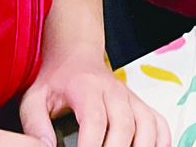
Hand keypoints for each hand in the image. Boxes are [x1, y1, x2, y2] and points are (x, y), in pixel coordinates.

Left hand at [20, 48, 169, 146]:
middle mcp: (114, 91)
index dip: (92, 145)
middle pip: (124, 125)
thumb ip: (35, 123)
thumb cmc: (56, 81)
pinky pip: (160, 123)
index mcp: (87, 88)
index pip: (95, 119)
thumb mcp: (34, 98)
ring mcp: (131, 97)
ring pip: (147, 124)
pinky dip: (161, 141)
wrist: (77, 57)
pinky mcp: (141, 104)